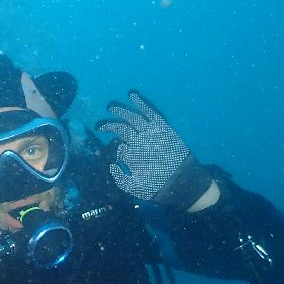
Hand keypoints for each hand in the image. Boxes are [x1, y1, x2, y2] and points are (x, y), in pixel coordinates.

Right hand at [96, 91, 210, 207]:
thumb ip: (120, 177)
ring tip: (111, 106)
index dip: (110, 143)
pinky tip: (132, 95)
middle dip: (109, 124)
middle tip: (99, 125)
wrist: (184, 182)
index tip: (106, 147)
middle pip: (122, 127)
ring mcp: (153, 131)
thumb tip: (112, 164)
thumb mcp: (135, 188)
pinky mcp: (164, 127)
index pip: (116, 141)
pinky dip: (142, 102)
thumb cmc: (159, 187)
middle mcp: (141, 140)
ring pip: (134, 116)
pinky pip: (151, 112)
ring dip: (121, 110)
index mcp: (133, 154)